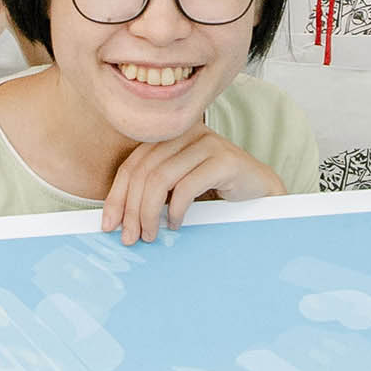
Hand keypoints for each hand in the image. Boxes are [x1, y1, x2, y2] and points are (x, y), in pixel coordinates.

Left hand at [99, 127, 281, 243]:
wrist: (261, 192)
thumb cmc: (215, 191)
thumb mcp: (177, 188)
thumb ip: (152, 193)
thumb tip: (116, 219)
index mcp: (170, 135)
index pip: (132, 164)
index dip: (116, 195)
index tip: (108, 224)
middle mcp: (186, 133)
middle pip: (143, 172)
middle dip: (131, 209)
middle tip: (130, 237)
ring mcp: (207, 143)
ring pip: (160, 178)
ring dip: (149, 213)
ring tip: (150, 234)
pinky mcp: (224, 159)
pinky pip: (187, 186)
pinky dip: (176, 210)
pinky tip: (176, 224)